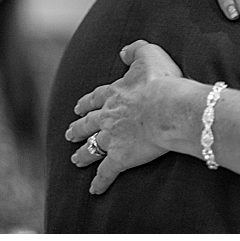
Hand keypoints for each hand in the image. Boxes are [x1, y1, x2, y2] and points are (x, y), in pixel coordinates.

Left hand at [66, 41, 183, 194]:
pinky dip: (100, 182)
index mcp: (115, 94)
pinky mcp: (121, 158)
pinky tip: (95, 190)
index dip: (87, 102)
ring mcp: (112, 138)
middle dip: (78, 128)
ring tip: (75, 159)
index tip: (79, 107)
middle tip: (70, 134)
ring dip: (83, 154)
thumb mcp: (150, 55)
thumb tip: (123, 51)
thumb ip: (136, 50)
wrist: (169, 108)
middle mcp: (108, 117)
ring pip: (92, 148)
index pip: (96, 98)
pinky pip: (107, 173)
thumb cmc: (163, 81)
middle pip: (89, 124)